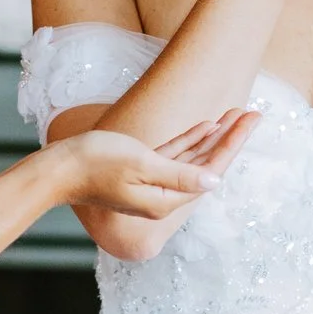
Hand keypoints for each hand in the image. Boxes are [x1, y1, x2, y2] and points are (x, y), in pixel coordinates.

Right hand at [50, 111, 258, 216]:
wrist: (58, 170)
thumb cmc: (96, 165)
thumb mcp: (141, 166)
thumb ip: (179, 175)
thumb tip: (214, 182)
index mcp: (167, 199)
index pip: (211, 169)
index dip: (234, 143)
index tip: (252, 119)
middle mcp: (163, 195)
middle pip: (207, 164)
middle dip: (232, 138)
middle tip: (254, 114)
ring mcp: (152, 183)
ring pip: (193, 157)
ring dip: (214, 137)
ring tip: (236, 116)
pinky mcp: (140, 171)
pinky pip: (174, 154)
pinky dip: (191, 140)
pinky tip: (206, 125)